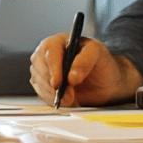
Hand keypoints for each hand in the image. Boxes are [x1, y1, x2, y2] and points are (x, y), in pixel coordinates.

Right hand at [28, 33, 142, 106]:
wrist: (103, 81)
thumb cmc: (99, 62)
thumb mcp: (97, 54)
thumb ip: (85, 61)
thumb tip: (71, 76)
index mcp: (58, 42)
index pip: (50, 53)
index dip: (53, 68)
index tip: (58, 83)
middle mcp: (46, 54)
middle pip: (40, 68)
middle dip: (53, 85)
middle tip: (70, 97)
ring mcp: (42, 70)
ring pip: (39, 82)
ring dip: (54, 94)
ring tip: (72, 98)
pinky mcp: (42, 84)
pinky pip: (41, 94)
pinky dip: (52, 100)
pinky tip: (66, 100)